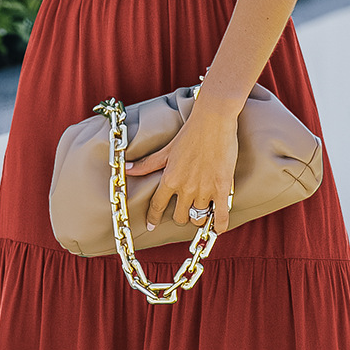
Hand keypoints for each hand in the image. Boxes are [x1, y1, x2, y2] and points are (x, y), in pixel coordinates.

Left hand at [124, 101, 237, 234]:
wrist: (214, 121)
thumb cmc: (190, 133)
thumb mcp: (166, 150)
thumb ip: (147, 164)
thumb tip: (127, 169)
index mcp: (169, 179)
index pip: (157, 206)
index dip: (153, 219)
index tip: (151, 226)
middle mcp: (185, 188)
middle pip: (179, 217)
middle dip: (180, 216)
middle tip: (184, 210)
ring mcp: (204, 190)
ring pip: (198, 217)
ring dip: (198, 217)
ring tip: (201, 213)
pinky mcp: (222, 188)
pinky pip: (220, 215)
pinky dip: (219, 225)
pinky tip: (218, 228)